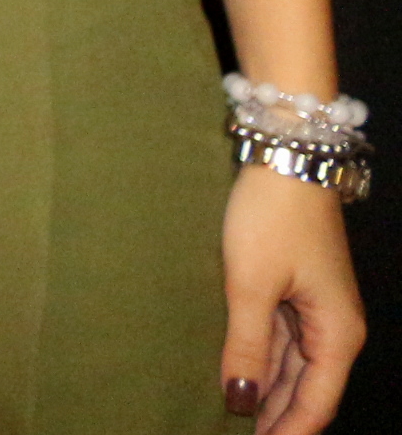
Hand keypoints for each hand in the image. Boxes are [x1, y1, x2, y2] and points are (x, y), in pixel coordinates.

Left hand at [221, 161, 363, 429]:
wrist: (286, 160)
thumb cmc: (273, 218)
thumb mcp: (251, 285)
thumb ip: (245, 346)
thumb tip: (238, 402)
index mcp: (337, 335)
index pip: (315, 405)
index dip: (286, 433)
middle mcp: (333, 330)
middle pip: (305, 392)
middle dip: (274, 420)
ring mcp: (314, 312)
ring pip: (289, 369)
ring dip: (264, 395)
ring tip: (230, 423)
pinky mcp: (293, 292)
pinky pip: (278, 342)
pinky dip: (258, 363)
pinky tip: (234, 380)